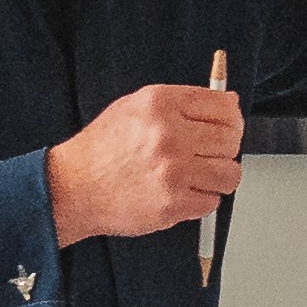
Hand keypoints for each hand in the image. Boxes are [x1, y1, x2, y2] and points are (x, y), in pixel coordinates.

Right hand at [46, 78, 245, 244]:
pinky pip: (212, 202)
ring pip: (229, 173)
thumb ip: (182, 103)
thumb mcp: (135, 107)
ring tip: (199, 176)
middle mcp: (169, 135)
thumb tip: (229, 103)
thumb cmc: (102, 149)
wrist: (74, 187)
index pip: (223, 105)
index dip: (232, 118)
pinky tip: (182, 193)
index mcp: (161, 104)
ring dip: (219, 177)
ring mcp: (173, 171)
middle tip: (210, 154)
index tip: (229, 126)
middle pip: (231, 139)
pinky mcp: (173, 203)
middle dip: (226, 148)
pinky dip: (202, 200)